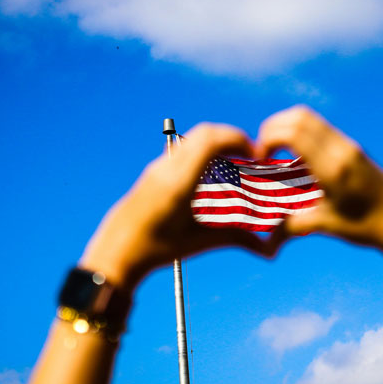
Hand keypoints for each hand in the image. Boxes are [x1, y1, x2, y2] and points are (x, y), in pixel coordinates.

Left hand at [80, 123, 269, 291]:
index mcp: (179, 182)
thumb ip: (235, 239)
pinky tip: (212, 175)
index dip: (237, 139)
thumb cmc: (155, 250)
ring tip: (234, 164)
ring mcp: (158, 167)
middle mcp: (167, 168)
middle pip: (204, 132)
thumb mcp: (198, 242)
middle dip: (232, 137)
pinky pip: (184, 149)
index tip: (255, 153)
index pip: (210, 141)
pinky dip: (204, 152)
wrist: (115, 251)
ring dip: (217, 143)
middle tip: (249, 155)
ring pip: (193, 139)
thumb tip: (267, 249)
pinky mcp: (154, 171)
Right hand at [256, 105, 382, 254]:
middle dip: (273, 128)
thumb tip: (267, 239)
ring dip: (287, 127)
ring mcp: (349, 146)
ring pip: (309, 118)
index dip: (269, 137)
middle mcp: (341, 150)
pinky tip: (297, 157)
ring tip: (277, 151)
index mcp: (333, 168)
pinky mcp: (353, 147)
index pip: (294, 132)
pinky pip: (320, 128)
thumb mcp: (327, 226)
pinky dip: (301, 132)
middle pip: (299, 116)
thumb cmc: (366, 227)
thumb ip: (294, 226)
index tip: (261, 157)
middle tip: (264, 151)